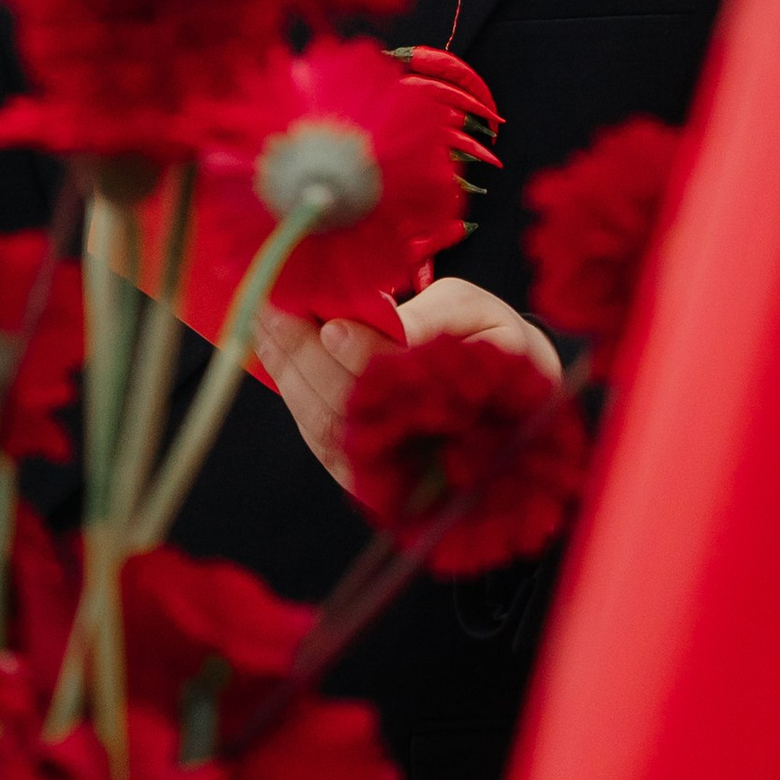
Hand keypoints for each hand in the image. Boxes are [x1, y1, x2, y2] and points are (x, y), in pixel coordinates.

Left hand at [255, 274, 564, 491]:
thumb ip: (429, 318)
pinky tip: (272, 355)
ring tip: (263, 321)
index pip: (401, 386)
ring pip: (326, 425)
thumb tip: (361, 326)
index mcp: (463, 402)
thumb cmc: (495, 345)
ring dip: (287, 371)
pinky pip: (320, 438)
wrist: (516, 401)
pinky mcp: (366, 475)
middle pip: (350, 407)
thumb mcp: (478, 316)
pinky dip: (292, 394)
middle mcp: (421, 448)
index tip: (331, 323)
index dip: (363, 356)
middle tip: (271, 304)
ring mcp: (389, 469)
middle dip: (304, 354)